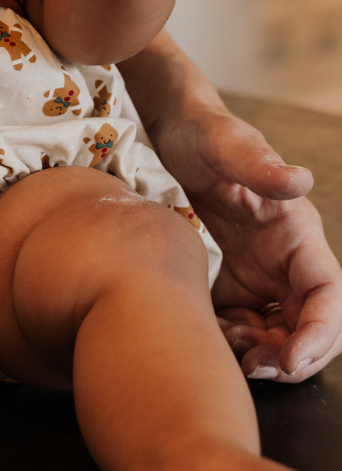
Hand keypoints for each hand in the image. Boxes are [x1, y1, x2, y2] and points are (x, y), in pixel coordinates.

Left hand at [152, 106, 341, 381]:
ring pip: (279, 331)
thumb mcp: (226, 144)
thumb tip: (300, 180)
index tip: (291, 359)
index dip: (320, 333)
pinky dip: (229, 335)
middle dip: (291, 356)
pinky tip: (201, 330)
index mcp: (298, 231)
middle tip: (253, 369)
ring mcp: (263, 270)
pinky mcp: (237, 276)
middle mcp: (288, 257)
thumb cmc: (204, 134)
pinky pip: (244, 321)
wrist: (174, 132)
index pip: (328, 293)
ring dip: (260, 352)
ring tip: (223, 350)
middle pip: (310, 324)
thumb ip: (259, 164)